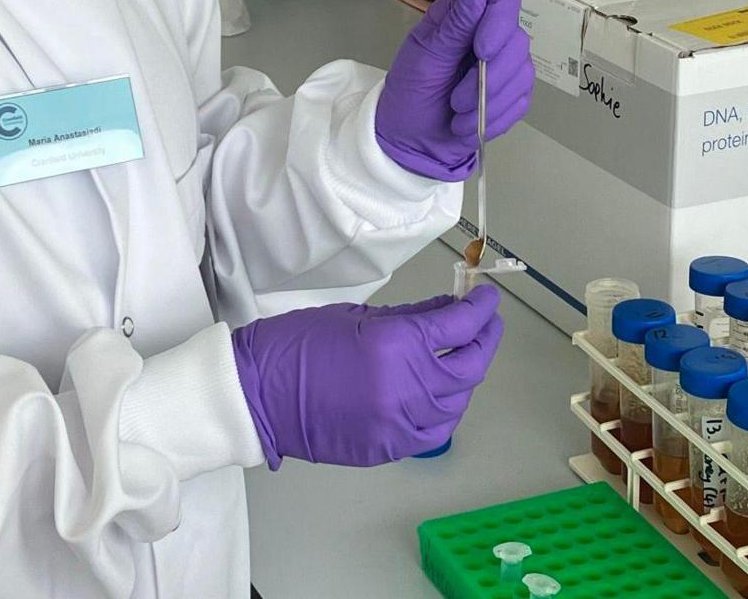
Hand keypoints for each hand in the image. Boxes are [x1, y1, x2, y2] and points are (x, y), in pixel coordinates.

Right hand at [231, 286, 503, 467]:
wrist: (258, 395)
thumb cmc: (300, 344)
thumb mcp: (358, 318)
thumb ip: (411, 317)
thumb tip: (448, 309)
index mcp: (396, 345)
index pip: (459, 327)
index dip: (481, 310)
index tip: (488, 299)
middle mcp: (407, 387)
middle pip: (470, 366)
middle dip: (486, 340)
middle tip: (487, 324)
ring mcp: (400, 423)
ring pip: (458, 402)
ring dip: (467, 377)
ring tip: (464, 358)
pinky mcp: (390, 448)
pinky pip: (436, 431)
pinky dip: (447, 411)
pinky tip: (443, 395)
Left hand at [375, 0, 532, 181]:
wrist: (412, 141)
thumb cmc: (410, 93)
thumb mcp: (424, 57)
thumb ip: (454, 25)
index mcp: (465, 17)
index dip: (500, 19)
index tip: (481, 50)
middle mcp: (491, 36)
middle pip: (518, 39)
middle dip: (489, 77)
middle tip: (456, 100)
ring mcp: (506, 66)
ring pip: (523, 73)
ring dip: (487, 103)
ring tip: (457, 116)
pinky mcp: (514, 95)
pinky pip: (520, 102)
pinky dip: (494, 119)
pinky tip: (468, 125)